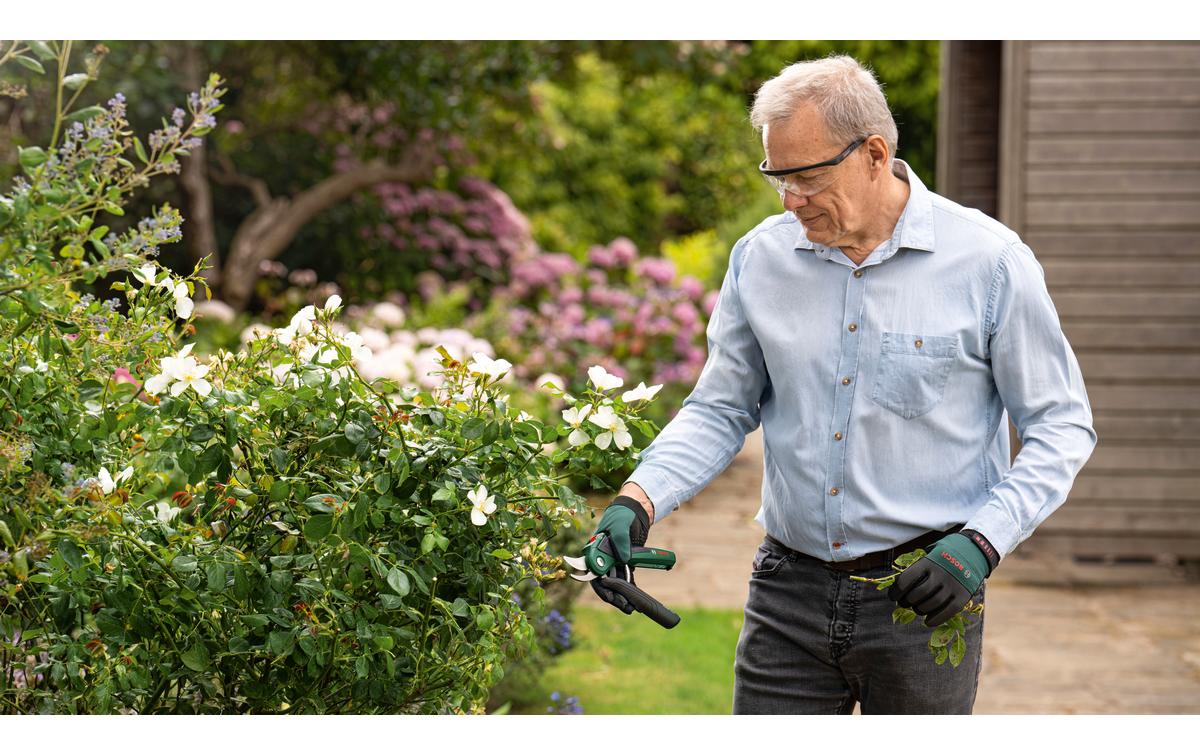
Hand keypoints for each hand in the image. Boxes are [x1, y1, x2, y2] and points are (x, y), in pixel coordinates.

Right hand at [589, 495, 650, 612]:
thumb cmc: (622, 515)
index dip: (601, 587)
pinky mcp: (625, 561)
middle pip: (604, 581)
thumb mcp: (620, 526)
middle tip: (624, 606)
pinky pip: (625, 577)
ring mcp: (614, 560)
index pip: (593, 572)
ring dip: (622, 595)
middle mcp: (603, 557)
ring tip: (631, 607)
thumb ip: (621, 542)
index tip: (610, 597)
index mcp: (595, 549)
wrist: (635, 510)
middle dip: (613, 596)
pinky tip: (634, 598)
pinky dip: (630, 588)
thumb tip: (624, 560)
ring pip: (615, 582)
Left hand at [888, 531, 995, 626]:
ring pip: (930, 604)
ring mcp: (952, 585)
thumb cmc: (946, 554)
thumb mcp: (930, 552)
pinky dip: (935, 619)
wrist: (975, 551)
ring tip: (917, 609)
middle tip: (905, 603)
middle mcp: (940, 574)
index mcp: (928, 562)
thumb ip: (918, 567)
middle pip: (917, 594)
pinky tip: (928, 621)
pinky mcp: (963, 595)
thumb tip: (899, 586)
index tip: (893, 596)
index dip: (896, 591)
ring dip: (919, 610)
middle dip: (907, 602)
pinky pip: (947, 612)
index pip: (905, 580)